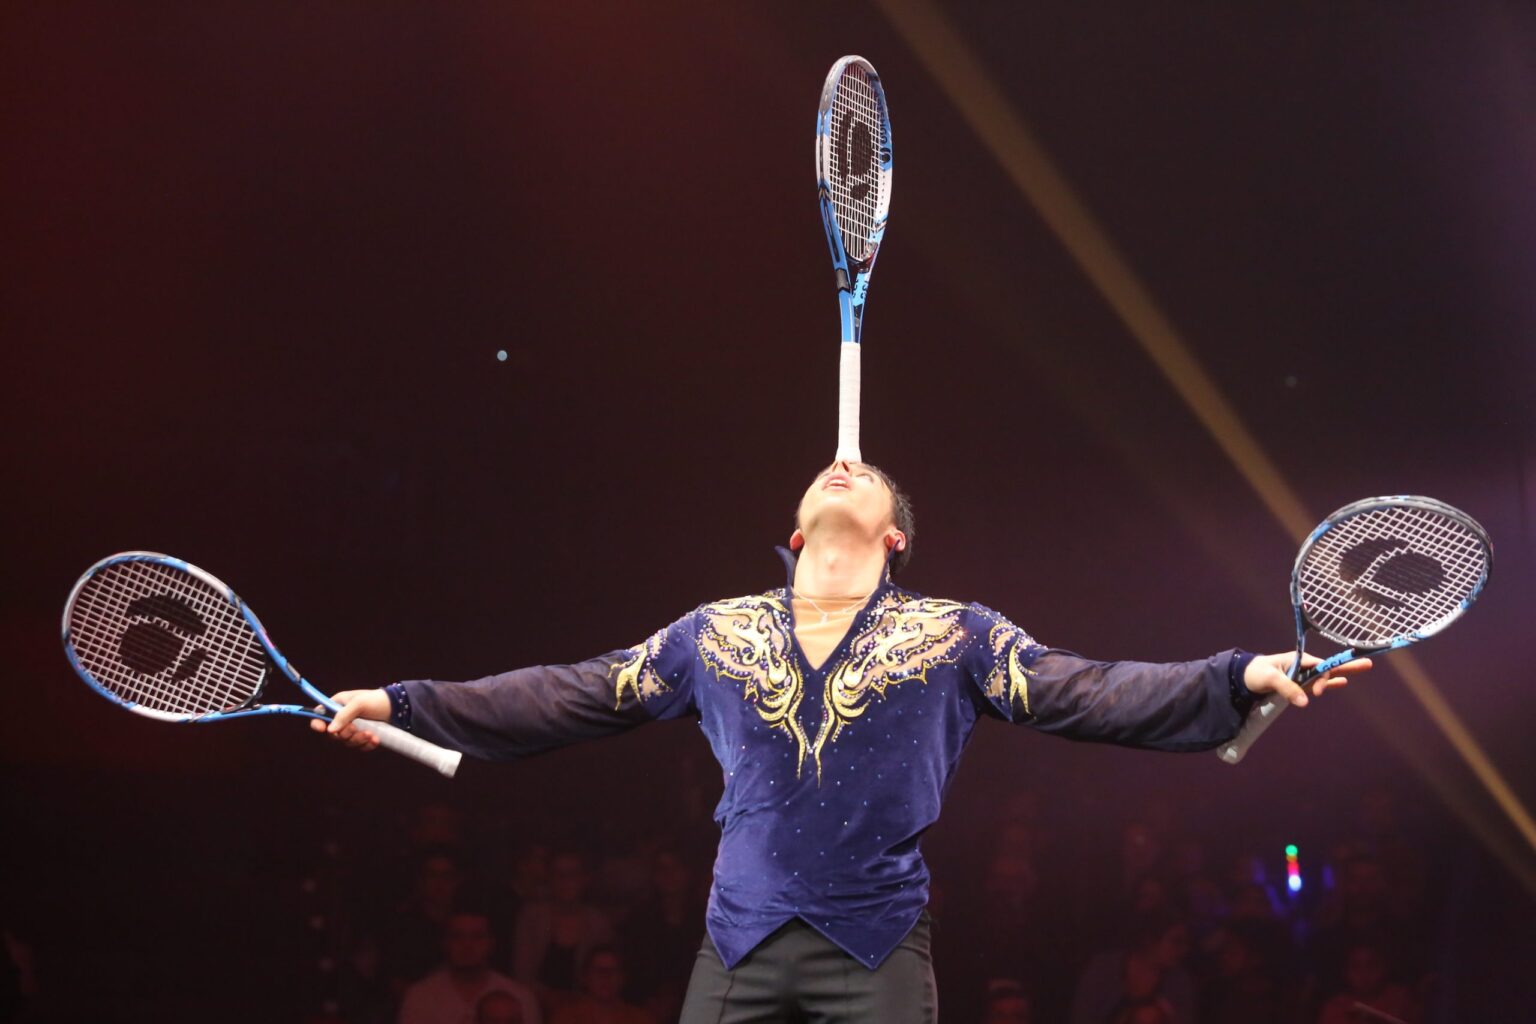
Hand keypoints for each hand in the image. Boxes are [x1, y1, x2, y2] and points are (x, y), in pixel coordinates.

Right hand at [308, 689, 390, 749]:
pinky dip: (366, 745)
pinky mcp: (362, 737)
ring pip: (346, 742)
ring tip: (370, 734)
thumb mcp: (359, 703)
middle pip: (333, 734)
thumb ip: (343, 715)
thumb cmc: (376, 700)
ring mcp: (352, 728)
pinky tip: (376, 739)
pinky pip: (359, 746)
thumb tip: (330, 730)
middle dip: (344, 734)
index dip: (317, 724)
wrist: (397, 707)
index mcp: (337, 705)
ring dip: (357, 740)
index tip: (322, 729)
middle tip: (355, 728)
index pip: (319, 716)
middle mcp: (342, 718)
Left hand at [1243, 652, 1371, 707]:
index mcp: (1297, 659)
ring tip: (1363, 668)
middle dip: (1347, 665)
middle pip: (1328, 667)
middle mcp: (1302, 666)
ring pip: (1325, 676)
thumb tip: (1305, 702)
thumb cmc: (1254, 673)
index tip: (1317, 692)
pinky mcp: (1296, 686)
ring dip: (1341, 674)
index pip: (1318, 666)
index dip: (1324, 677)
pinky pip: (1316, 685)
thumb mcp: (1269, 678)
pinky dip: (1328, 684)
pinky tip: (1342, 683)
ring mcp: (1300, 676)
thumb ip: (1287, 688)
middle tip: (1368, 663)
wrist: (1241, 678)